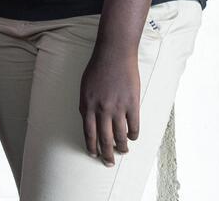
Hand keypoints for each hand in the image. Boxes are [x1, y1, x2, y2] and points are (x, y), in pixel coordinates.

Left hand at [79, 46, 139, 165]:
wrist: (114, 55)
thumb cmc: (97, 69)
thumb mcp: (85, 87)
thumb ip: (86, 105)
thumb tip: (89, 122)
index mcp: (87, 105)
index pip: (89, 132)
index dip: (92, 146)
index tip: (94, 154)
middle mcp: (102, 109)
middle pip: (104, 139)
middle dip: (106, 154)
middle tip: (109, 163)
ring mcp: (118, 107)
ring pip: (120, 136)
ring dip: (122, 147)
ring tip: (123, 151)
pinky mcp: (132, 104)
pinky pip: (134, 126)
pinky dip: (133, 135)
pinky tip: (132, 137)